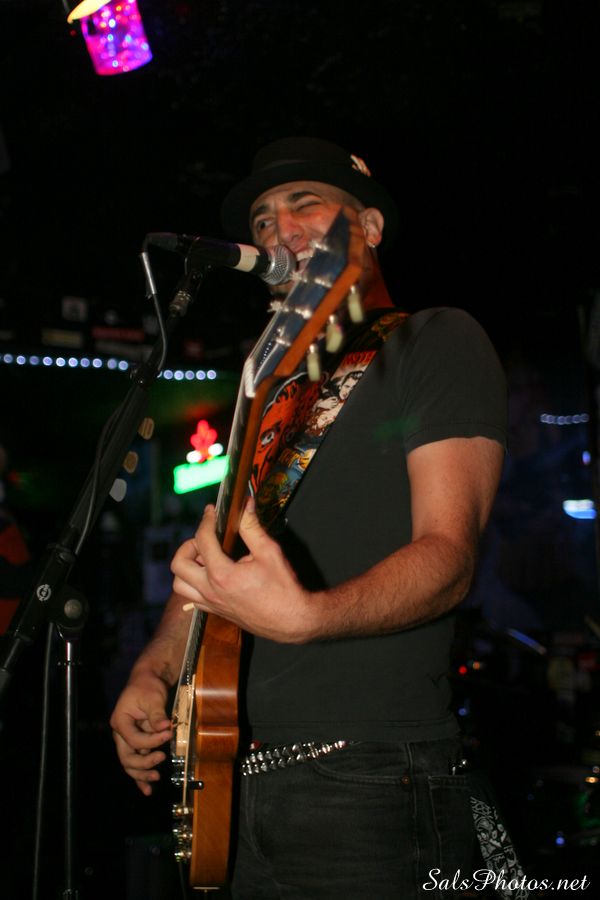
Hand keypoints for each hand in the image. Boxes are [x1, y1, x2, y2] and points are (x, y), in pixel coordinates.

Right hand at [109, 670, 172, 795]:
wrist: (147, 681)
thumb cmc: (147, 686)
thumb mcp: (153, 697)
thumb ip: (156, 714)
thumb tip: (164, 727)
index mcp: (120, 721)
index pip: (133, 739)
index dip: (151, 741)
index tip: (167, 734)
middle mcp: (121, 733)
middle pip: (127, 756)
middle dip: (144, 762)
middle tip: (161, 759)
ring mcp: (127, 739)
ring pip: (130, 763)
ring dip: (141, 773)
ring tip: (156, 779)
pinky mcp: (136, 742)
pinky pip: (136, 761)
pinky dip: (140, 775)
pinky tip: (147, 788)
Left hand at [171, 499, 311, 642]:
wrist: (291, 621)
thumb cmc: (283, 588)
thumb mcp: (269, 552)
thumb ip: (252, 527)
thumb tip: (245, 505)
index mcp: (222, 574)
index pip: (203, 540)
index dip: (206, 521)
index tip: (211, 512)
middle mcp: (211, 591)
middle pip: (179, 564)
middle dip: (188, 545)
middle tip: (206, 539)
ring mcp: (211, 604)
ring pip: (180, 584)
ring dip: (187, 567)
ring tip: (205, 558)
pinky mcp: (216, 612)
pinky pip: (192, 598)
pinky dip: (194, 584)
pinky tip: (212, 575)